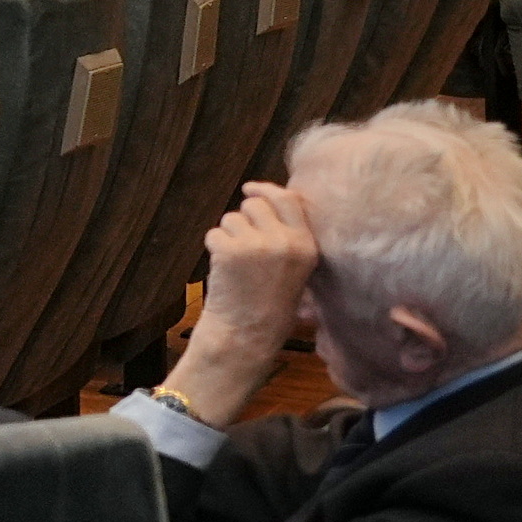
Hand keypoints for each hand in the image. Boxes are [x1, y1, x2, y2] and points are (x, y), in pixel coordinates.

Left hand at [179, 179, 321, 394]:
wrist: (247, 334)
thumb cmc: (269, 304)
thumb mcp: (296, 269)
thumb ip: (289, 237)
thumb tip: (272, 198)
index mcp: (306, 245)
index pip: (289, 199)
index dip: (266, 189)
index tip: (250, 188)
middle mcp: (285, 241)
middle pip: (255, 204)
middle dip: (244, 219)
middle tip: (243, 244)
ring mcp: (257, 245)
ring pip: (231, 219)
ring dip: (228, 236)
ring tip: (237, 265)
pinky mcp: (230, 251)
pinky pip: (214, 234)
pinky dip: (214, 248)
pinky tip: (224, 270)